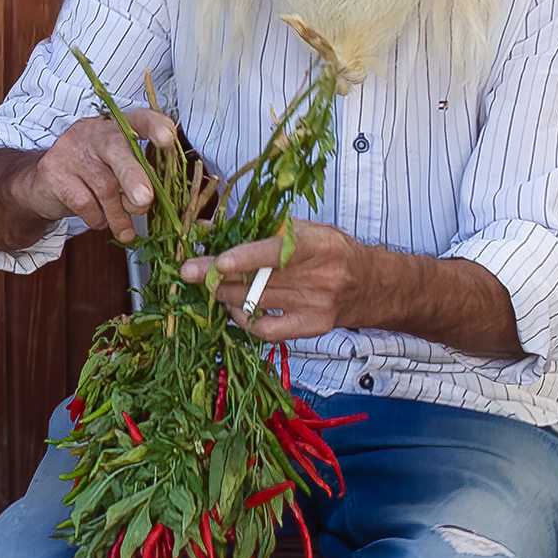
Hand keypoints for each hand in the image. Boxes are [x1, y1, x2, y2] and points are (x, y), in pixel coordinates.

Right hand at [14, 109, 177, 244]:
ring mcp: (71, 149)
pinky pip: (84, 202)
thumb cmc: (93, 174)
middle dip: (134, 177)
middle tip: (144, 200)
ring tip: (126, 230)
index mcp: (117, 126)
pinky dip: (98, 218)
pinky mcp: (53, 171)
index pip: (140, 119)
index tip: (167, 139)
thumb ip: (140, 175)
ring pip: (104, 185)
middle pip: (117, 149)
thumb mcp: (118, 167)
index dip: (154, 126)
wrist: (43, 183)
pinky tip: (99, 218)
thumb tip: (155, 200)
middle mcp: (94, 131)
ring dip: (119, 214)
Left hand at [178, 219, 375, 340]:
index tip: (219, 262)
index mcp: (318, 244)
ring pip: (256, 302)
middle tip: (188, 271)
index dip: (246, 257)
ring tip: (210, 285)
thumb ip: (259, 228)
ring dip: (225, 294)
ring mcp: (314, 306)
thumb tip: (207, 229)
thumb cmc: (330, 250)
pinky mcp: (311, 328)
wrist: (368, 284)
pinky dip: (244, 319)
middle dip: (217, 276)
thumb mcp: (303, 228)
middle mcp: (319, 277)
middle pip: (258, 279)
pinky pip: (267, 330)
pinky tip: (235, 308)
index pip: (278, 252)